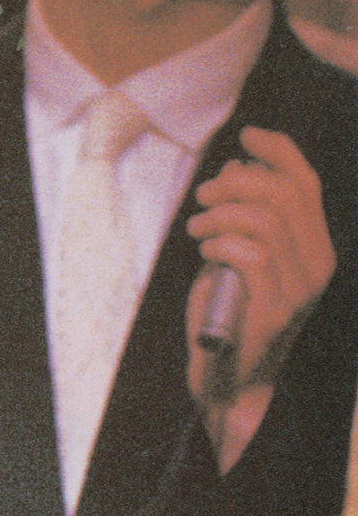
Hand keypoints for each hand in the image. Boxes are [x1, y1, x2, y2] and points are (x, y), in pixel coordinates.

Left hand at [184, 127, 335, 470]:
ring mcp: (301, 290)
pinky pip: (250, 254)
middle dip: (237, 181)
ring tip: (198, 230)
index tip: (246, 136)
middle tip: (203, 198)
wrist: (229, 380)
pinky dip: (220, 243)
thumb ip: (242, 218)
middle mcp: (317, 266)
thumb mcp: (234, 257)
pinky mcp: (277, 310)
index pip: (307, 184)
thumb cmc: (226, 316)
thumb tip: (236, 166)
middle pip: (285, 193)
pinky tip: (205, 254)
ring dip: (220, 214)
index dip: (278, 151)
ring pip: (266, 219)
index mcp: (314, 249)